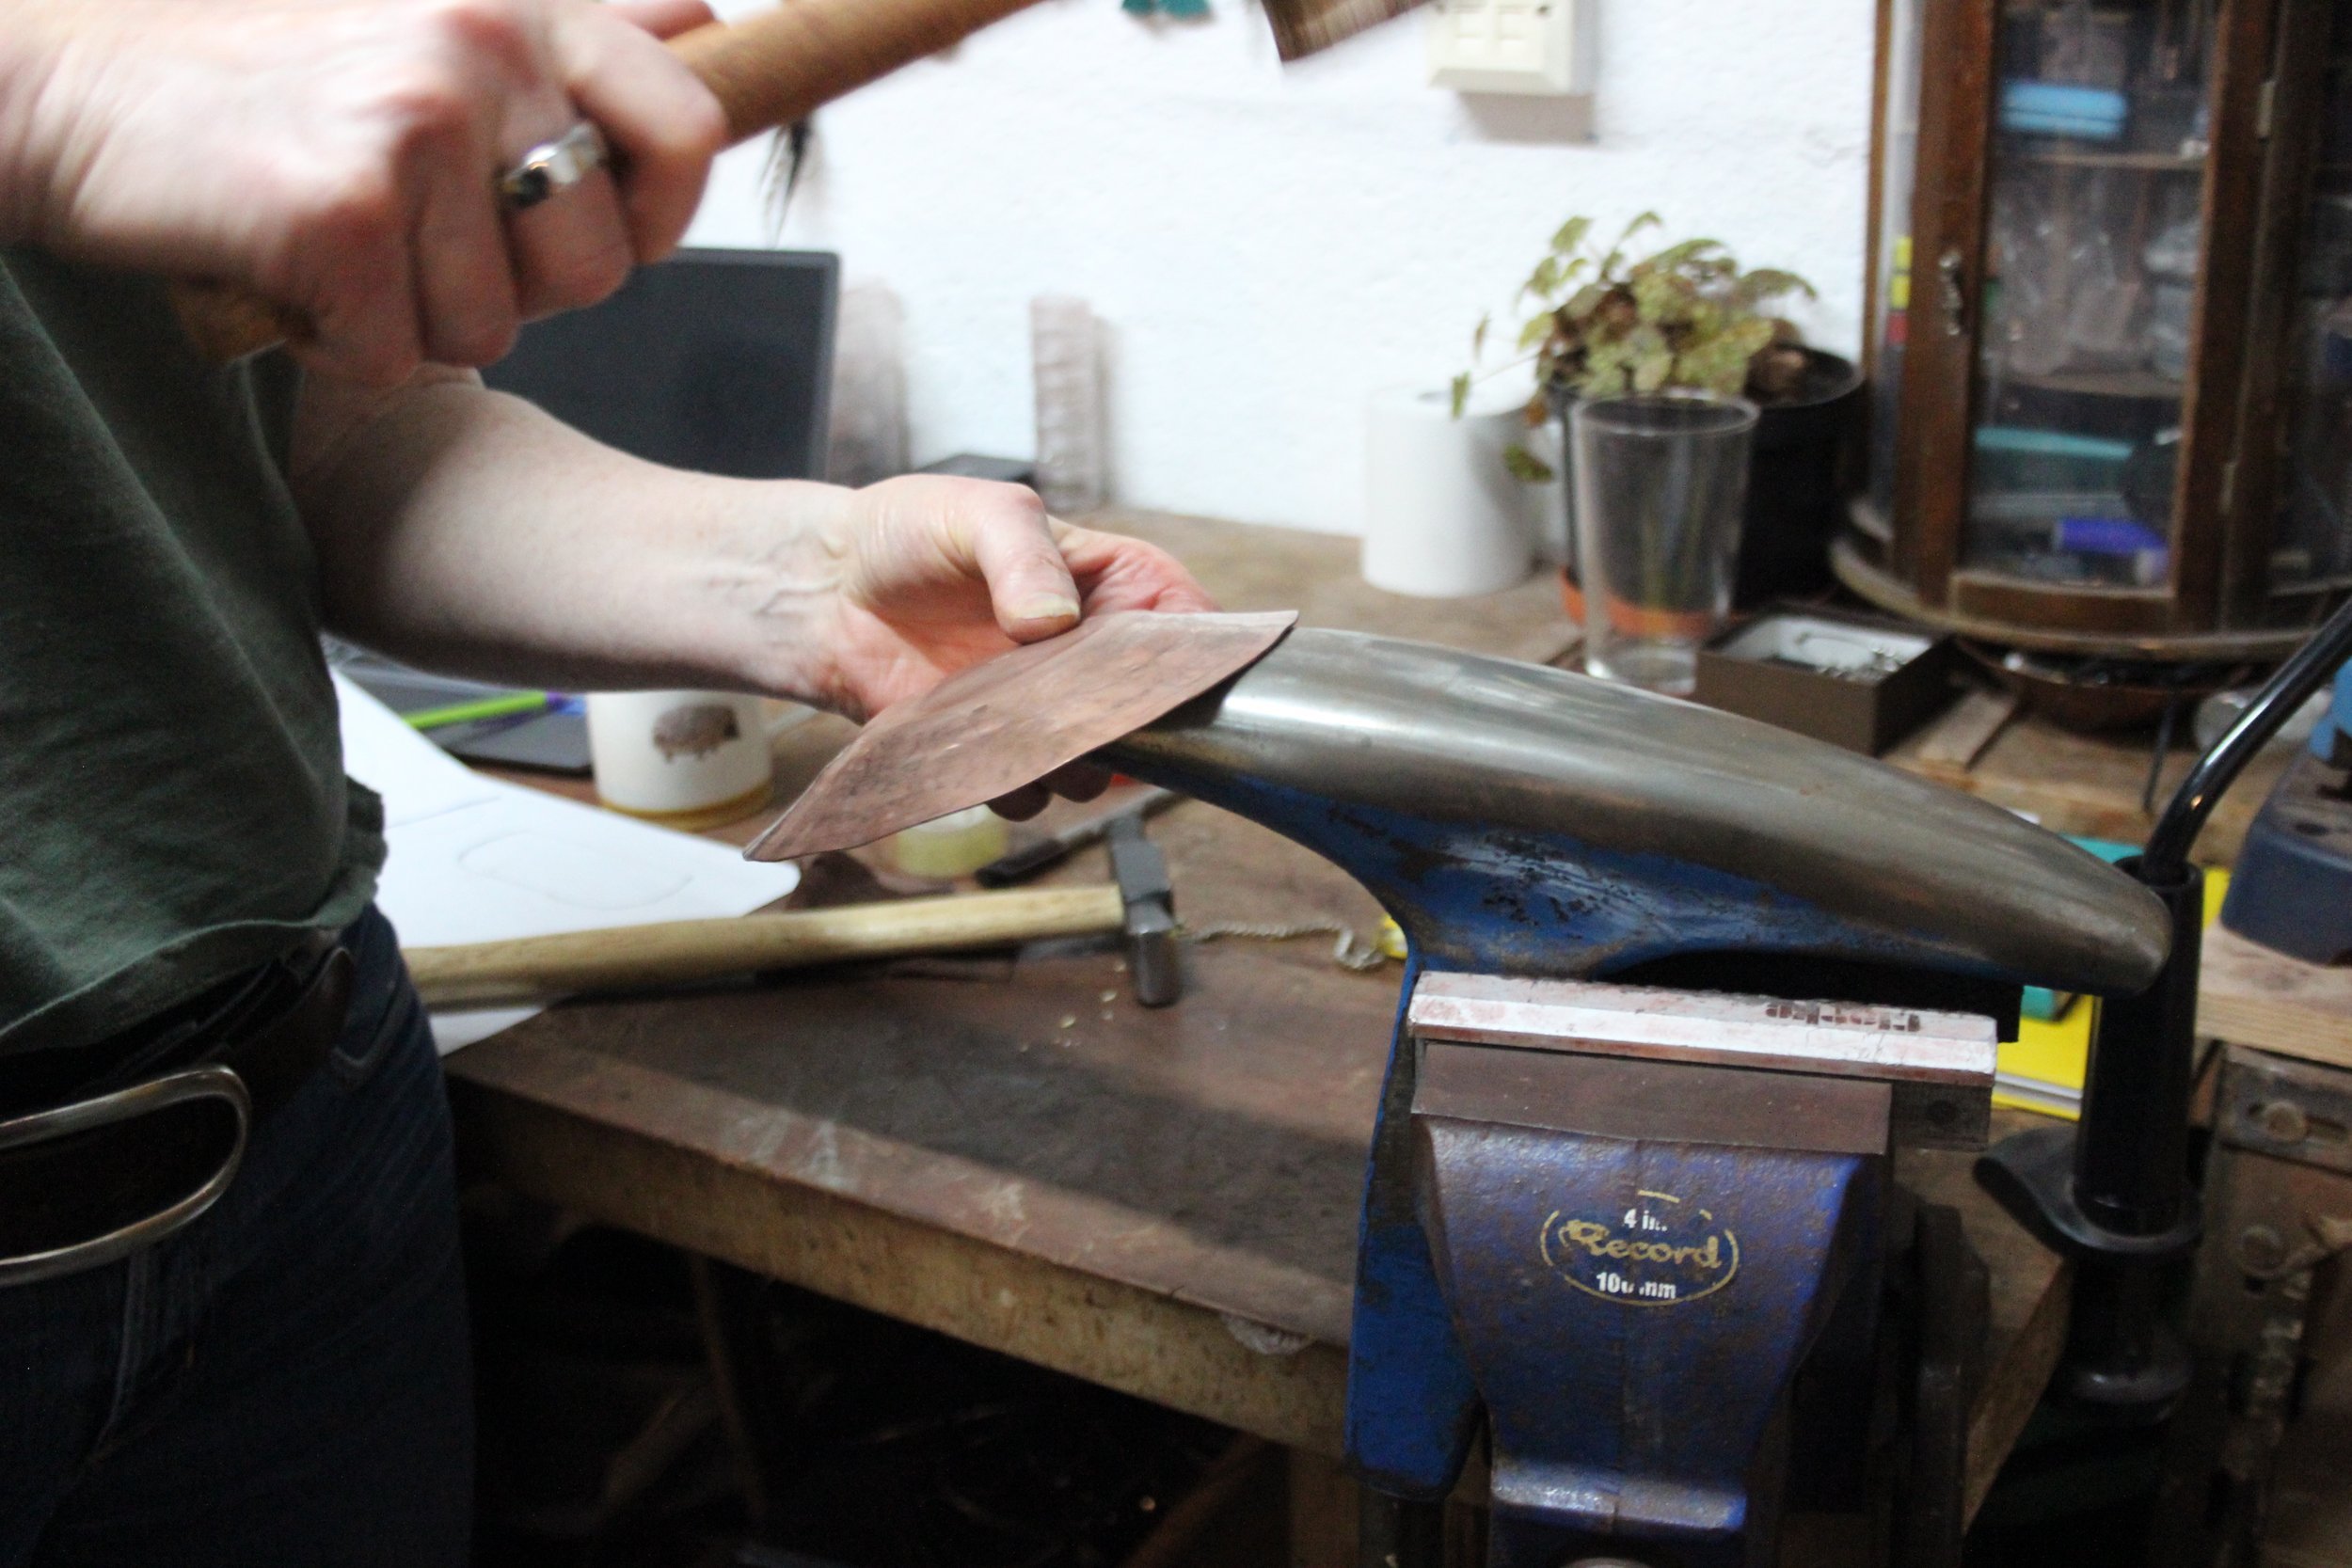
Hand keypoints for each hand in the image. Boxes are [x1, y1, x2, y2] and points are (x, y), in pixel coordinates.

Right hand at [4, 0, 725, 384]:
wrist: (70, 95)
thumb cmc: (264, 84)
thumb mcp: (431, 25)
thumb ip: (577, 29)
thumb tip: (706, 23)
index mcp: (518, 10)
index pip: (690, 128)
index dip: (660, 216)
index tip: (592, 233)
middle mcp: (479, 49)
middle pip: (597, 268)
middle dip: (513, 292)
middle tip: (412, 239)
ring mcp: (410, 126)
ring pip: (493, 328)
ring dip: (413, 321)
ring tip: (340, 245)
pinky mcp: (340, 211)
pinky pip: (398, 354)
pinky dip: (338, 346)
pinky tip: (288, 275)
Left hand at [799, 476, 1218, 816]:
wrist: (825, 590)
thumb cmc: (909, 532)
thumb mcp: (977, 513)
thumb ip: (1023, 555)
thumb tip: (1054, 620)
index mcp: (1116, 585)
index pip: (1191, 629)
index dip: (1194, 660)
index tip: (1165, 679)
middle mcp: (1094, 657)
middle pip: (1154, 716)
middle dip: (1128, 726)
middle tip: (1078, 709)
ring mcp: (1049, 710)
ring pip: (1097, 766)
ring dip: (1067, 763)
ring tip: (1014, 725)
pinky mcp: (1000, 751)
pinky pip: (1030, 793)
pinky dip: (1009, 785)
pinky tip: (971, 745)